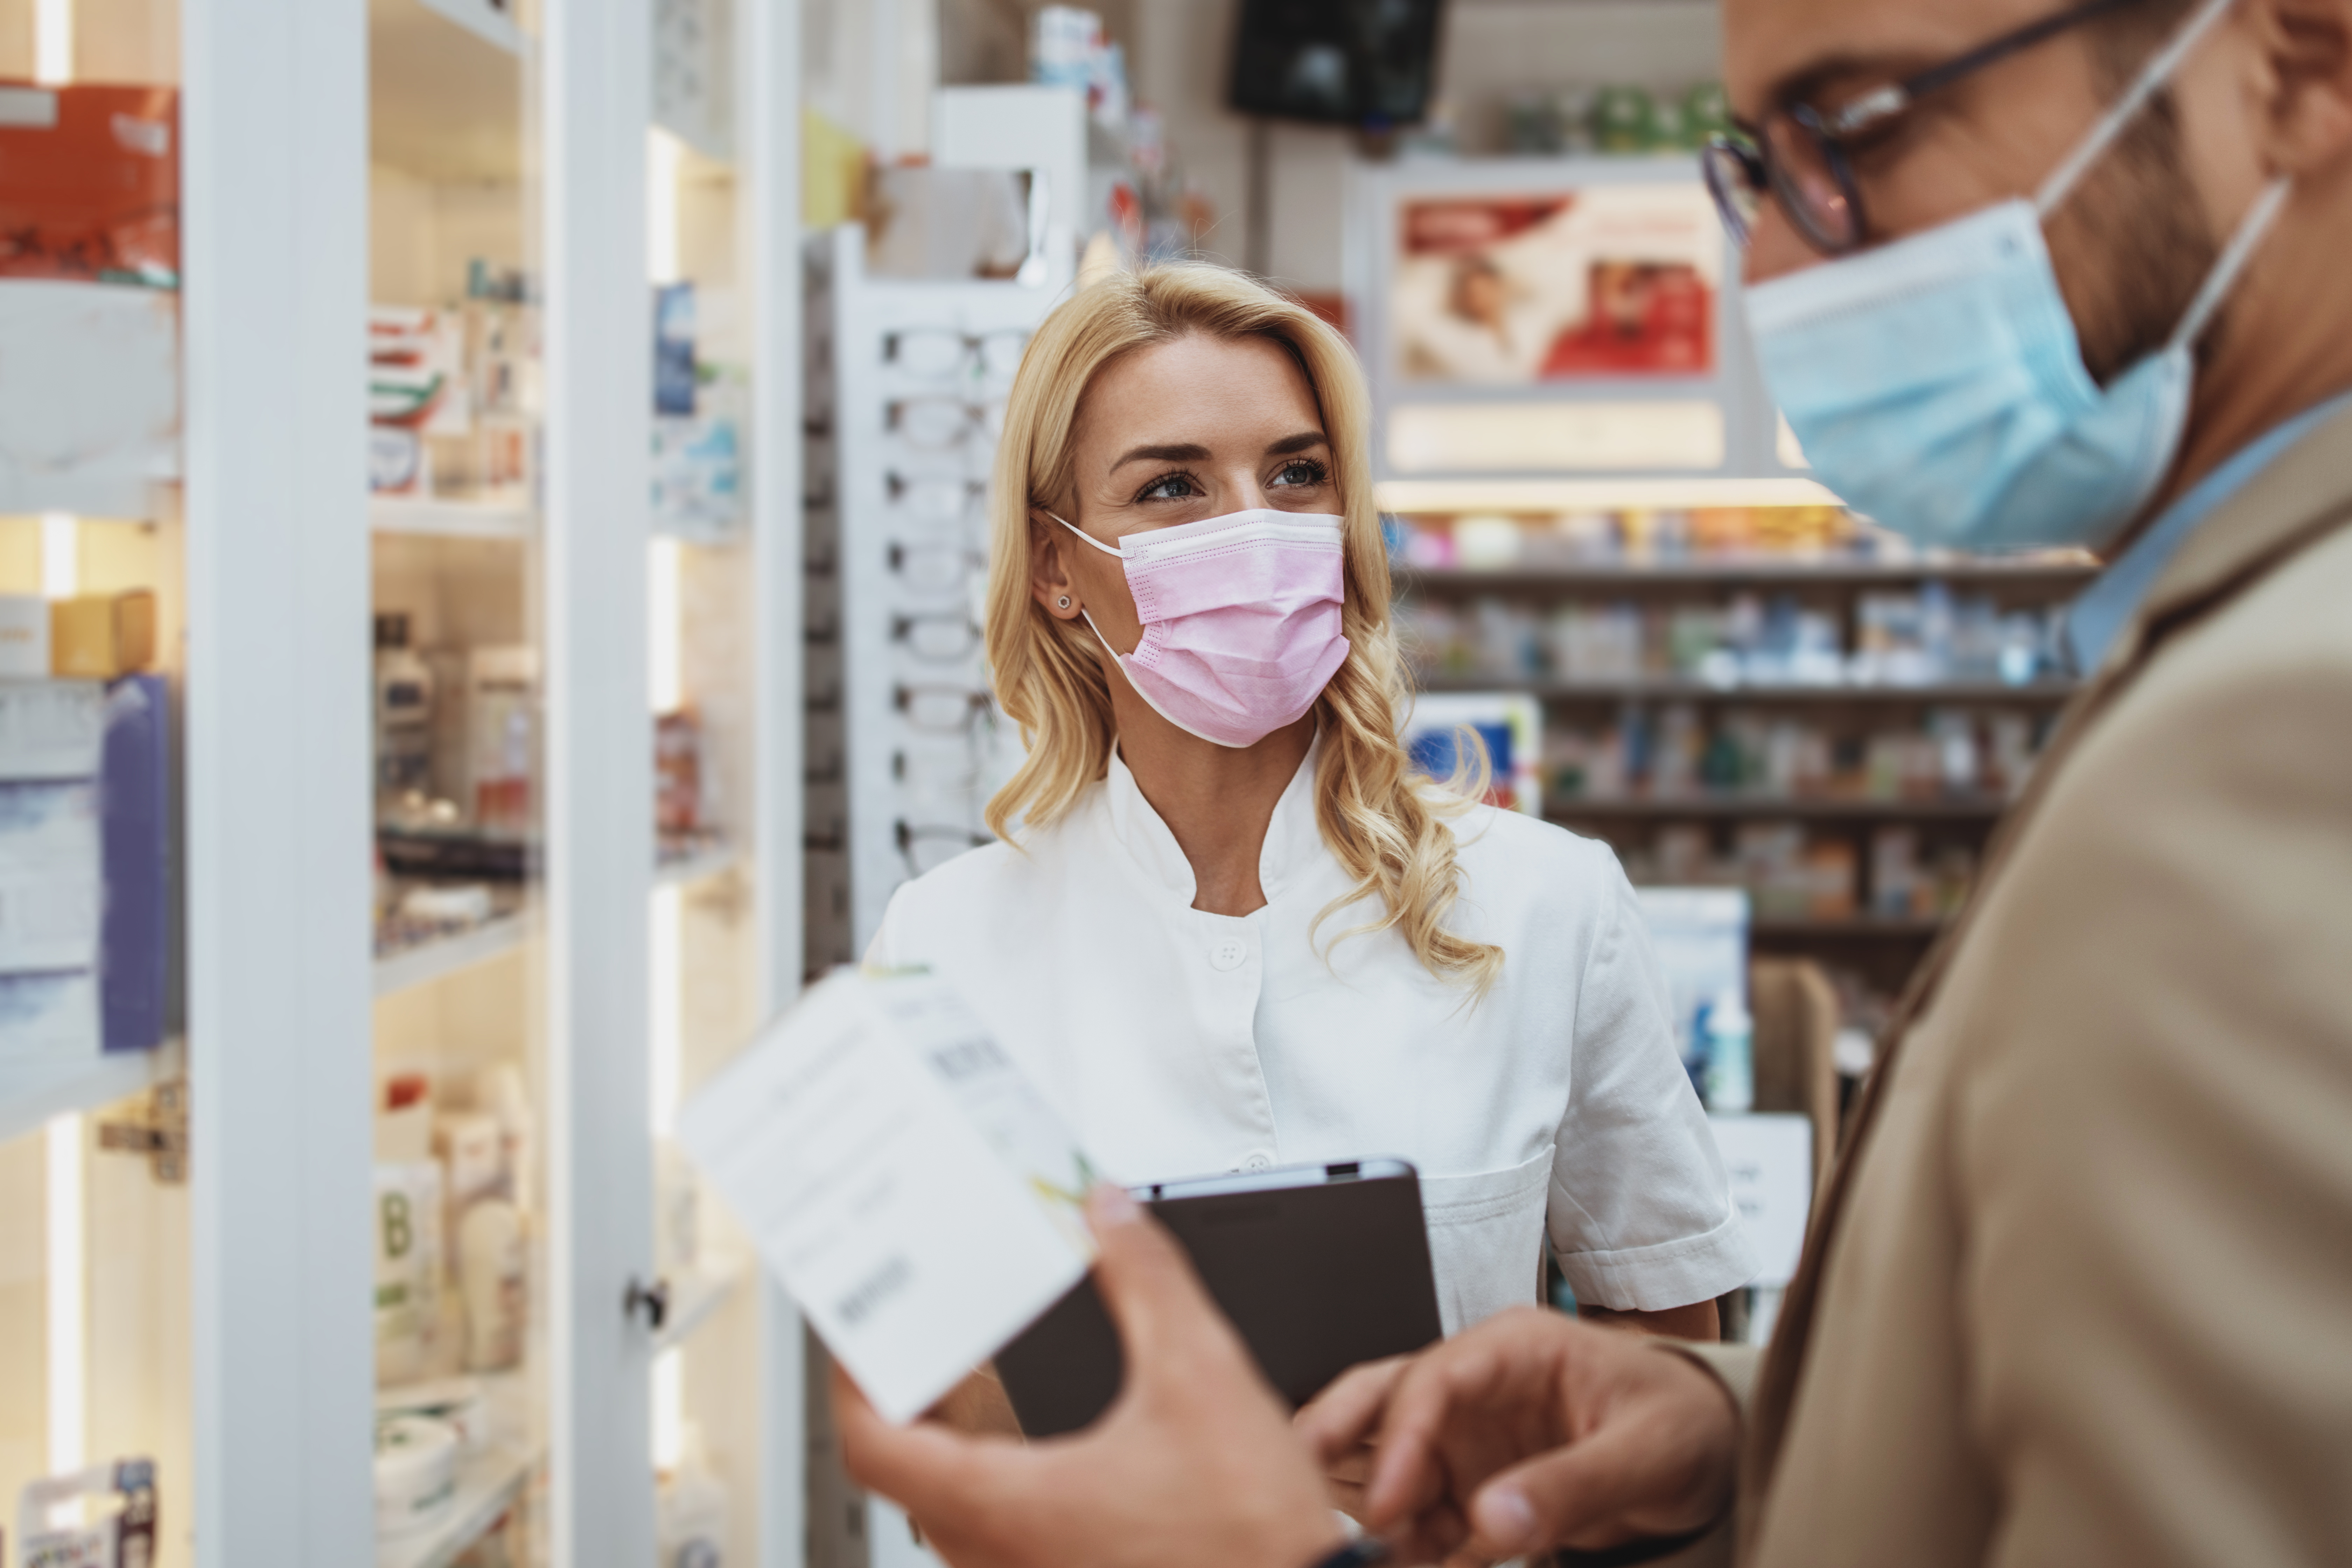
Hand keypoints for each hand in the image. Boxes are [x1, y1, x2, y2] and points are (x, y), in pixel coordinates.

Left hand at [836, 1185, 1349, 1567]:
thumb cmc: (1251, 1537)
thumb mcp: (1202, 1376)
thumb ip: (1148, 1281)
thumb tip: (1112, 1215)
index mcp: (1006, 1507)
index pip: (872, 1443)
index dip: (852, 1379)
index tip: (858, 1333)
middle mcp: (998, 1559)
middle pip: (904, 1476)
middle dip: (904, 1399)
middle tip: (918, 1339)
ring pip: (950, 1515)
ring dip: (950, 1445)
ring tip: (970, 1381)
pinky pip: (997, 1540)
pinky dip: (997, 1484)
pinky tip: (1040, 1448)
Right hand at [1296, 1306, 1738, 1563]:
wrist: (1708, 1452)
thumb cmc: (1682, 1423)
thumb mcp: (1647, 1451)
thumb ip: (1574, 1483)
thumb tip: (1493, 1521)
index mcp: (1514, 1348)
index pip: (1434, 1378)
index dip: (1401, 1439)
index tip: (1386, 1502)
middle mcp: (1476, 1387)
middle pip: (1383, 1399)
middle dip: (1332, 1437)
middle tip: (1295, 1487)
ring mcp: (1468, 1437)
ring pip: (1388, 1460)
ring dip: (1369, 1505)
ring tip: (1358, 1551)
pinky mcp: (1472, 1484)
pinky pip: (1422, 1514)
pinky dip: (1405, 1543)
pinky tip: (1398, 1563)